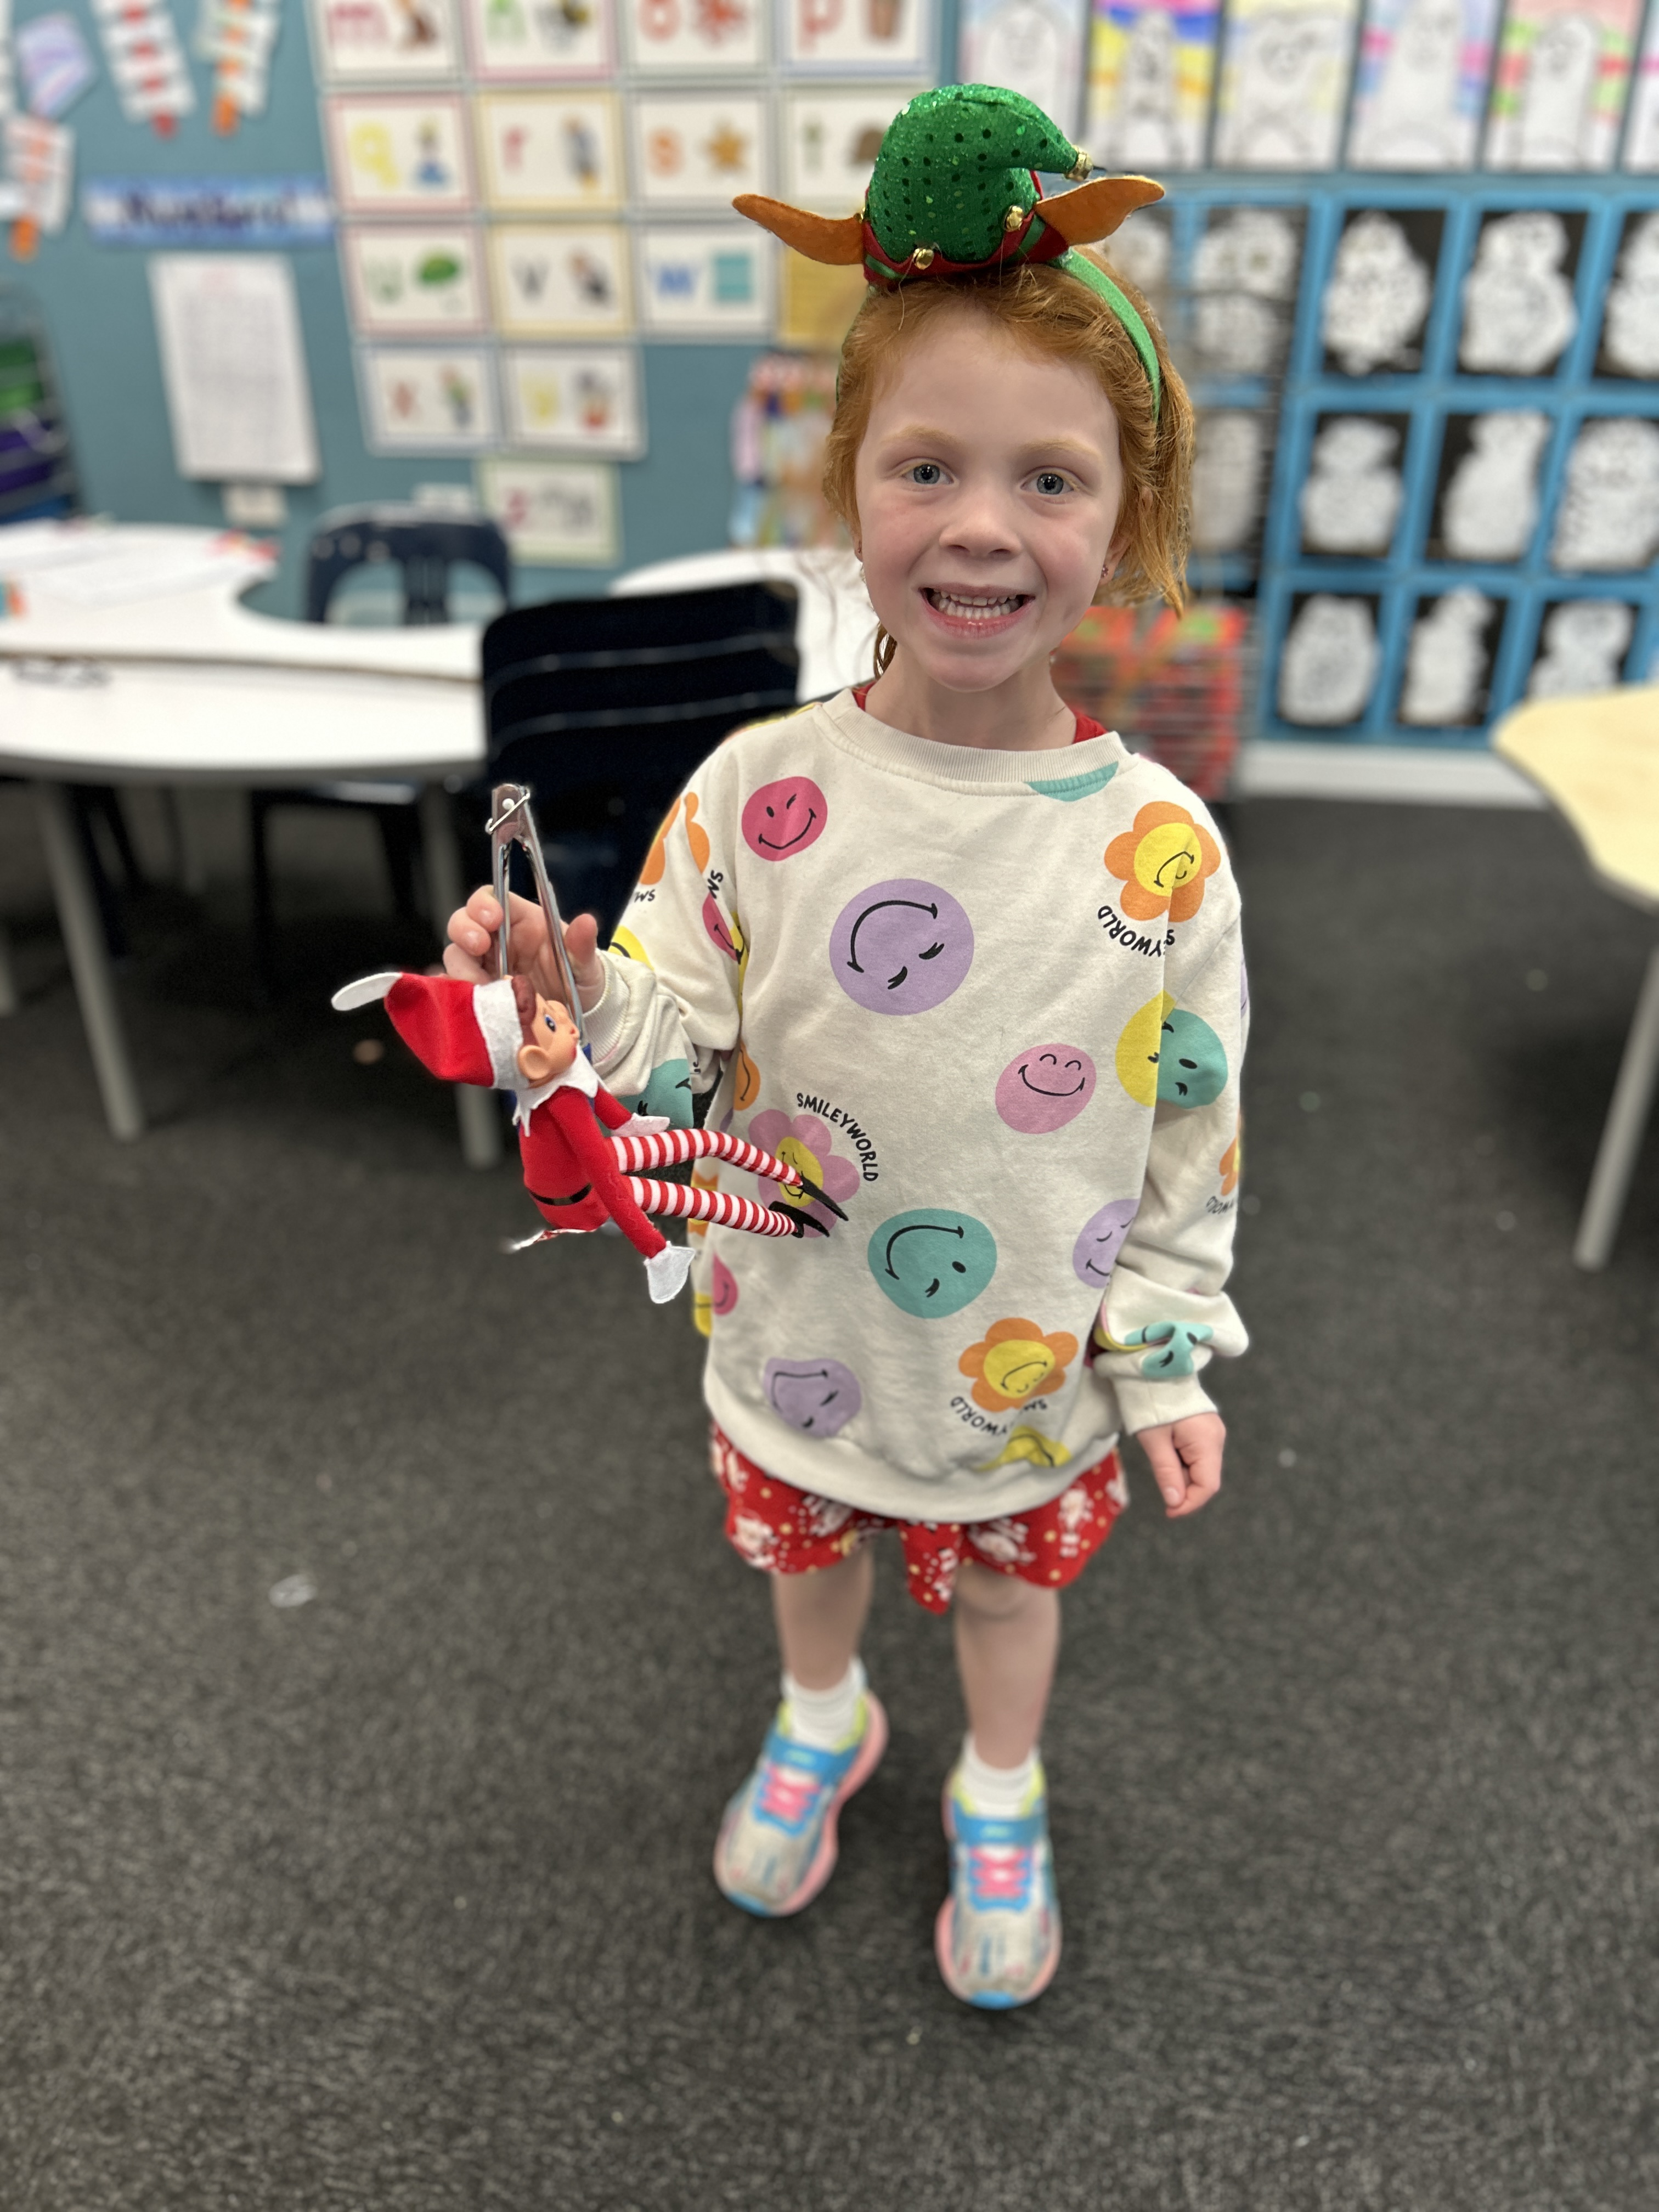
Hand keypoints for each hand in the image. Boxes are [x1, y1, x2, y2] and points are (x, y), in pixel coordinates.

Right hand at [443, 887, 605, 1010]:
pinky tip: (465, 999)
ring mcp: (485, 964)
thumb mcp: (585, 963)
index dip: (484, 904)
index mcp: (522, 920)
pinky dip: (454, 989)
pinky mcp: (480, 989)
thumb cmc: (579, 978)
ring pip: (456, 954)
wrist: (579, 1014)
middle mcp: (498, 939)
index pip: (492, 897)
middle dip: (465, 931)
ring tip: (481, 985)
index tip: (493, 919)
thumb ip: (582, 945)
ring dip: (462, 966)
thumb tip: (587, 922)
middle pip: (464, 921)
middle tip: (479, 947)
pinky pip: (456, 984)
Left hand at [1135, 1412, 1224, 1518]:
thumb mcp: (1154, 1440)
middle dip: (1184, 1489)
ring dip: (1181, 1475)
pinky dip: (1182, 1463)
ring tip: (1159, 1460)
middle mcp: (1216, 1438)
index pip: (1207, 1486)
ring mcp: (1212, 1433)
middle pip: (1205, 1478)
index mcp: (1207, 1441)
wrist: (1153, 1369)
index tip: (1168, 1511)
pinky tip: (1166, 1453)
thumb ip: (1167, 1473)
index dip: (1189, 1503)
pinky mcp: (1204, 1429)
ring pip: (1201, 1468)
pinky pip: (1197, 1455)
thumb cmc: (1151, 1402)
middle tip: (1160, 1488)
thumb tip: (1175, 1503)